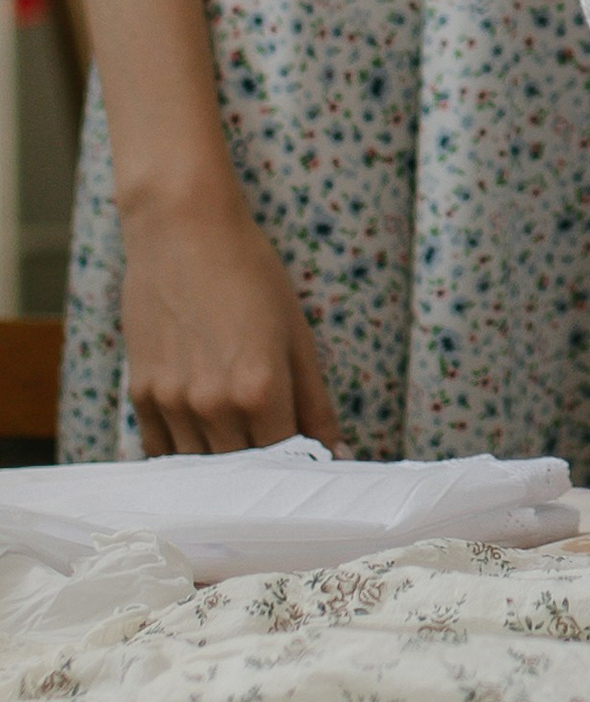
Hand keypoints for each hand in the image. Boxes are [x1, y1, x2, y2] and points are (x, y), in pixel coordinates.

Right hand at [121, 186, 342, 455]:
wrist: (183, 231)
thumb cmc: (251, 274)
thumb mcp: (298, 335)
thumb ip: (316, 403)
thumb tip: (337, 453)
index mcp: (260, 390)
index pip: (285, 458)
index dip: (300, 463)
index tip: (308, 461)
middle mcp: (213, 404)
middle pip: (242, 470)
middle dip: (263, 468)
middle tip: (275, 452)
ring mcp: (172, 402)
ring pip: (200, 467)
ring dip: (223, 464)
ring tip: (239, 440)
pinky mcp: (141, 394)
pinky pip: (161, 450)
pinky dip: (184, 454)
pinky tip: (203, 437)